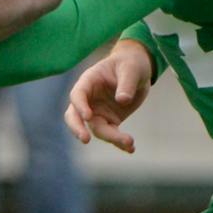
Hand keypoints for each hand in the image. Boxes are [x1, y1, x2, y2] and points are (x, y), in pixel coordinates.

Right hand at [65, 38, 153, 152]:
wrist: (137, 70)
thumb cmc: (130, 64)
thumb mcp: (131, 69)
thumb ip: (126, 83)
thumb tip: (122, 100)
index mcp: (88, 81)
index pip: (77, 95)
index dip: (80, 106)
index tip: (88, 116)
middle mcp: (89, 99)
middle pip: (75, 116)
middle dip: (78, 128)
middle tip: (85, 139)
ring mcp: (97, 112)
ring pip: (96, 129)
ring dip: (111, 138)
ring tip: (129, 142)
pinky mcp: (110, 121)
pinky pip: (111, 134)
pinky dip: (120, 143)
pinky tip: (131, 149)